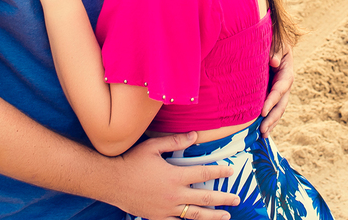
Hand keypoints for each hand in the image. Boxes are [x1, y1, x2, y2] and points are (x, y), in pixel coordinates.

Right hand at [110, 133, 238, 219]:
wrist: (111, 181)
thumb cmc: (131, 161)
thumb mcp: (153, 146)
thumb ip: (175, 141)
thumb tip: (195, 135)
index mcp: (174, 176)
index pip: (203, 173)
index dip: (219, 172)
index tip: (231, 171)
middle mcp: (173, 194)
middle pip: (204, 198)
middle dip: (223, 199)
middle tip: (237, 199)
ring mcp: (166, 208)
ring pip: (194, 214)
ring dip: (212, 216)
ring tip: (226, 217)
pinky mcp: (157, 217)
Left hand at [260, 44, 293, 137]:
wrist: (272, 41)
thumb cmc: (273, 39)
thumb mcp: (277, 40)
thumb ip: (276, 49)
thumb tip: (274, 62)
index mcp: (287, 72)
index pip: (280, 88)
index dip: (272, 100)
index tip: (263, 111)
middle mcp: (284, 84)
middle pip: (281, 104)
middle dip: (273, 118)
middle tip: (263, 130)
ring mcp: (278, 90)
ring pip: (277, 109)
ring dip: (271, 122)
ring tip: (263, 135)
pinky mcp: (270, 93)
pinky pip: (271, 107)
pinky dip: (267, 118)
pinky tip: (259, 130)